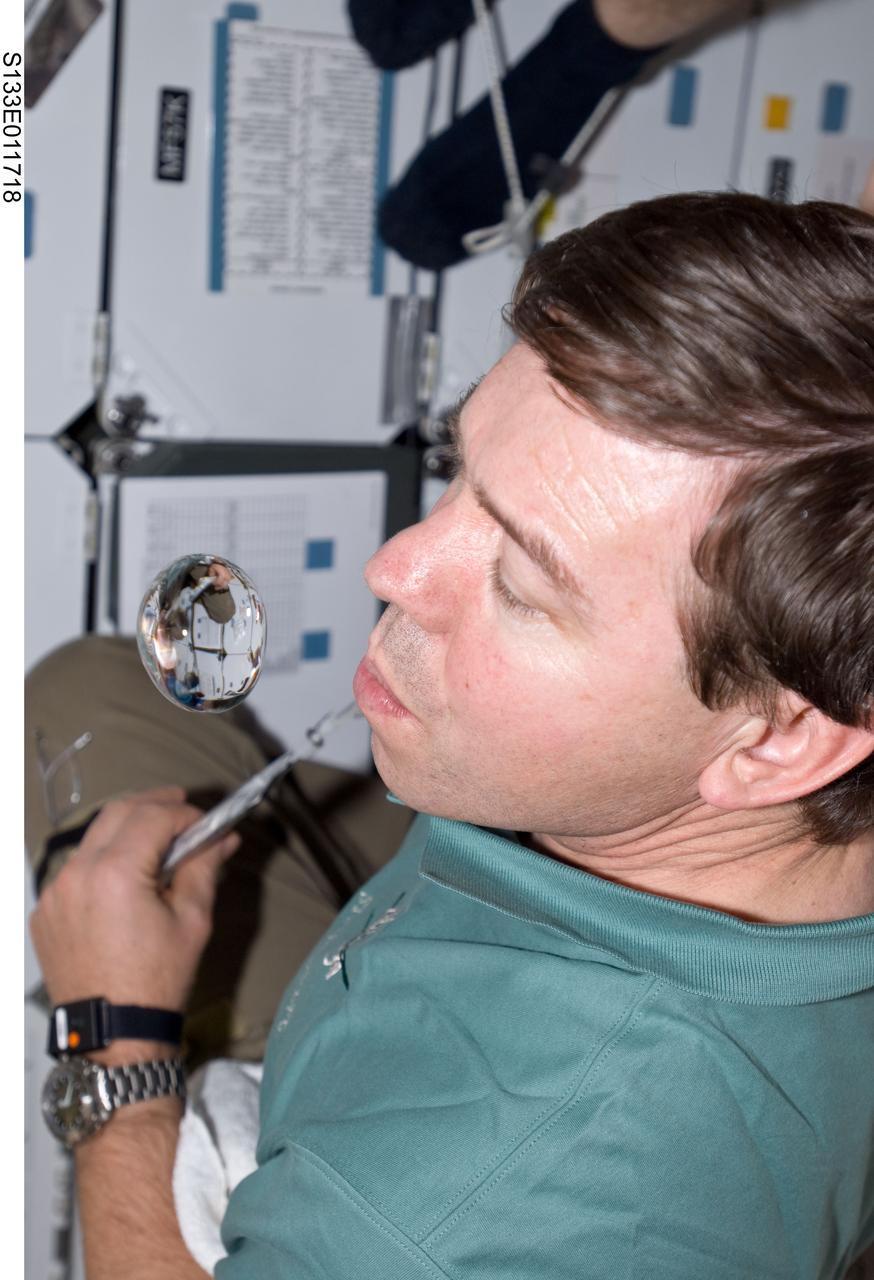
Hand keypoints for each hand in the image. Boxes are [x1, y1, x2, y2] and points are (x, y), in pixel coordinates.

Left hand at [29, 787, 239, 1012]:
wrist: (114, 1034)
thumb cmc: (157, 981)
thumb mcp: (192, 920)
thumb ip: (204, 867)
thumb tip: (222, 837)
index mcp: (115, 874)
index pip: (153, 816)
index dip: (185, 813)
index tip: (205, 823)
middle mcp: (76, 875)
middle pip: (117, 813)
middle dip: (153, 806)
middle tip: (182, 811)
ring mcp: (54, 894)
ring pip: (92, 840)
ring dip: (126, 834)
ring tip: (157, 847)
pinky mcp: (45, 913)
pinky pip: (75, 872)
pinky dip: (102, 864)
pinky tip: (126, 882)